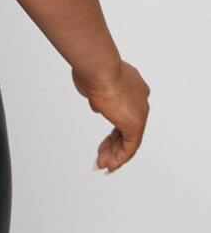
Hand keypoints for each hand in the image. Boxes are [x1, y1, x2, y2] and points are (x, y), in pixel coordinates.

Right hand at [71, 59, 150, 173]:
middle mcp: (140, 96)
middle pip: (127, 124)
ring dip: (114, 153)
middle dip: (113, 142)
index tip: (102, 128)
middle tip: (101, 154)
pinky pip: (129, 146)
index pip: (123, 106)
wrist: (99, 66)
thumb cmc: (92, 68)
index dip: (112, 118)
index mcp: (131, 83)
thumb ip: (96, 94)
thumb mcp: (92, 82)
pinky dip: (119, 157)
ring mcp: (140, 110)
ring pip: (129, 137)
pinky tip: (109, 165)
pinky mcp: (136, 124)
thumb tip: (96, 103)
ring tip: (102, 164)